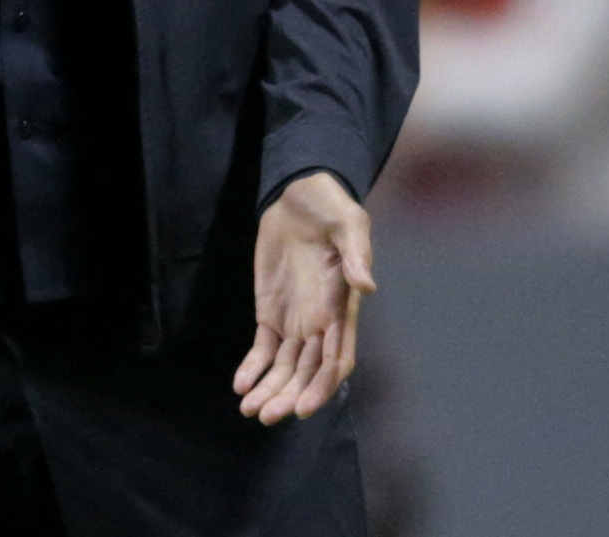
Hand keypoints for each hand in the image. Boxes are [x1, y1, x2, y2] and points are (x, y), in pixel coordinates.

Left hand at [235, 170, 374, 424]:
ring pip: (284, 367)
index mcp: (342, 308)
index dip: (322, 386)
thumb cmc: (330, 206)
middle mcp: (320, 322)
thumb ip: (357, 254)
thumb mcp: (349, 223)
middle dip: (289, 397)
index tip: (304, 408)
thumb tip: (368, 286)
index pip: (337, 359)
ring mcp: (294, 319)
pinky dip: (253, 368)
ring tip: (249, 411)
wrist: (298, 193)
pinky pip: (263, 348)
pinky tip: (241, 385)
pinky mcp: (270, 311)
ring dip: (269, 390)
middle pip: (307, 372)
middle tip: (267, 416)